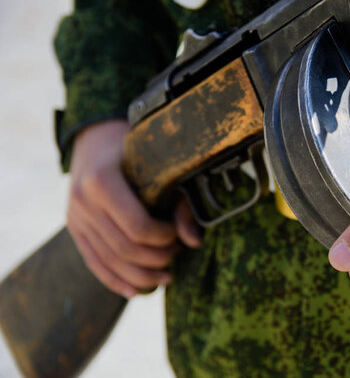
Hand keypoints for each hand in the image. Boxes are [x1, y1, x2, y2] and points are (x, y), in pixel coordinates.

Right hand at [67, 120, 201, 297]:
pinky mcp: (74, 229)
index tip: (177, 233)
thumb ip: (180, 202)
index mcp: (102, 180)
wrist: (97, 139)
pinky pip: (94, 263)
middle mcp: (82, 201)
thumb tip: (195, 242)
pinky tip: (138, 292)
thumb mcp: (162, 167)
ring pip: (109, 261)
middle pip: (124, 248)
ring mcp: (75, 217)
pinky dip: (116, 281)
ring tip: (167, 277)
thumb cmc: (139, 150)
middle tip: (177, 255)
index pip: (137, 226)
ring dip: (141, 276)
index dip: (164, 238)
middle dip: (156, 258)